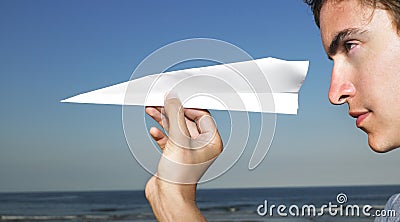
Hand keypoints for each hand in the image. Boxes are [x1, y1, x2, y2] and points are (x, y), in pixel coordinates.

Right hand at [145, 92, 222, 220]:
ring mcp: (187, 151)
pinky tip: (153, 131)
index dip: (187, 106)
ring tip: (152, 110)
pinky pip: (168, 140)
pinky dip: (160, 134)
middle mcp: (201, 146)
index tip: (175, 98)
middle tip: (160, 102)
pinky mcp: (174, 156)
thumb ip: (175, 116)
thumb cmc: (180, 176)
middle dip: (172, 111)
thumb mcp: (178, 139)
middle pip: (186, 120)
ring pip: (175, 129)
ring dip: (163, 120)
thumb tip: (172, 98)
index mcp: (211, 141)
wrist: (167, 198)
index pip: (201, 115)